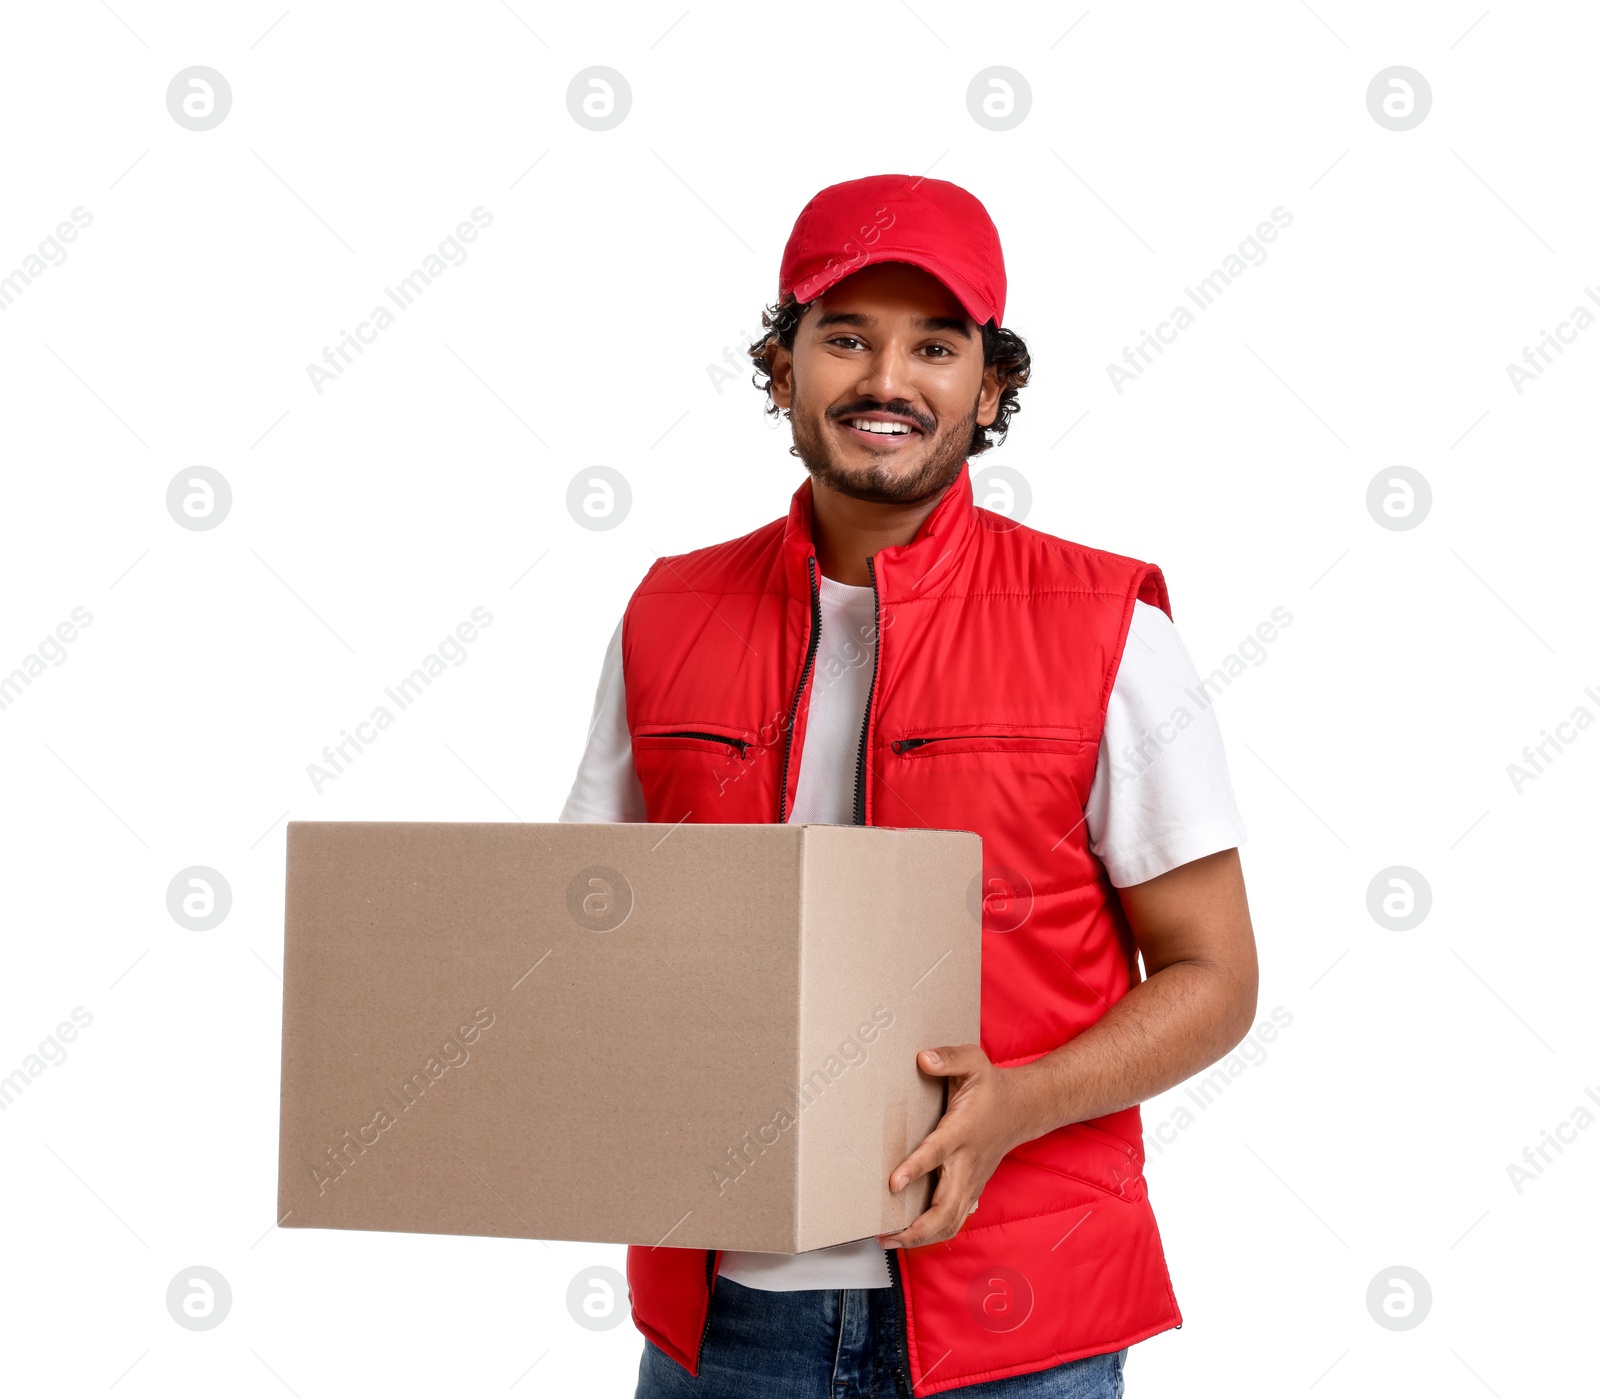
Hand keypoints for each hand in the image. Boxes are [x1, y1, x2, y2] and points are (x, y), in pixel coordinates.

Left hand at [876, 1044, 1034, 1249]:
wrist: (1022, 1109)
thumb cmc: (992, 1087)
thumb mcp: (973, 1062)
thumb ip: (948, 1058)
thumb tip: (923, 1058)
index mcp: (962, 1131)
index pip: (937, 1153)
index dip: (915, 1169)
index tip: (893, 1182)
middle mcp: (967, 1162)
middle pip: (945, 1207)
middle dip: (916, 1228)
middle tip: (884, 1234)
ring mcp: (971, 1180)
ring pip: (951, 1221)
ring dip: (921, 1237)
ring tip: (889, 1241)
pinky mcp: (971, 1189)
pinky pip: (955, 1220)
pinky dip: (934, 1234)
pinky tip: (910, 1237)